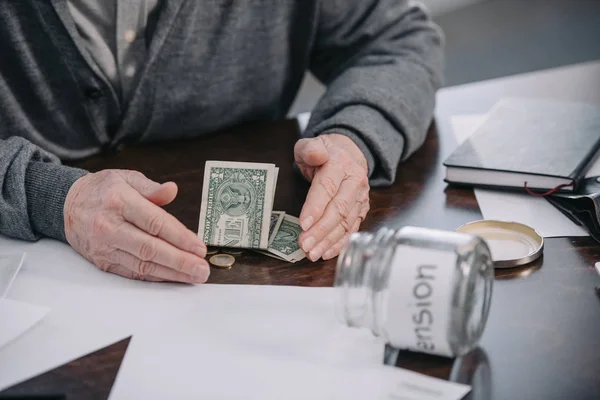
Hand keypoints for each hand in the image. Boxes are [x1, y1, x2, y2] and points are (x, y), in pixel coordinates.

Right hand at [64, 170, 209, 282]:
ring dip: (171, 273)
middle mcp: (109, 226)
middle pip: (150, 249)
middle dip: (180, 261)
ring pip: (142, 265)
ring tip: (193, 276)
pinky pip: (132, 272)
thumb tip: (172, 190)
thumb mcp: (126, 178)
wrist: (66, 205)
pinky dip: (155, 276)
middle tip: (202, 269)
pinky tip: (173, 277)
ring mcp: (105, 247)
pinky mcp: (103, 261)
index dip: (180, 237)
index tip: (199, 247)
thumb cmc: (102, 190)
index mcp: (118, 201)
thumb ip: (151, 187)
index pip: (155, 223)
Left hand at [295, 134, 369, 260]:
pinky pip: (352, 229)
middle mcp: (355, 182)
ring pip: (346, 222)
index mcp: (341, 164)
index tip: (303, 224)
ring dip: (329, 241)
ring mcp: (360, 197)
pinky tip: (326, 253)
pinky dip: (339, 243)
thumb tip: (316, 155)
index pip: (328, 188)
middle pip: (339, 209)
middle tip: (304, 244)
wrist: (350, 153)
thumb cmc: (325, 152)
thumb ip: (310, 149)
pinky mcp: (361, 210)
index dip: (315, 207)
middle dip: (321, 230)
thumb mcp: (312, 144)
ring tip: (312, 253)